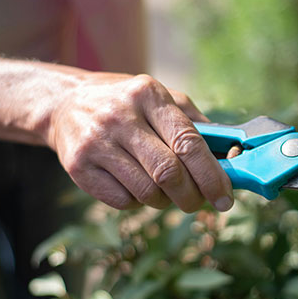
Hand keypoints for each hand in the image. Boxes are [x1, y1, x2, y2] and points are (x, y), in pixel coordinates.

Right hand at [46, 73, 233, 211]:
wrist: (64, 104)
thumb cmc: (128, 105)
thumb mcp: (162, 99)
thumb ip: (197, 125)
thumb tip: (233, 158)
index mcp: (148, 95)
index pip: (188, 142)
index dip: (211, 175)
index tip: (225, 198)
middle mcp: (120, 116)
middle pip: (168, 172)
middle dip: (191, 196)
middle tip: (199, 203)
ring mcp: (96, 143)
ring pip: (147, 192)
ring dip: (165, 201)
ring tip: (165, 191)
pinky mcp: (78, 168)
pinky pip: (123, 201)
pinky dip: (137, 202)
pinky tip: (135, 185)